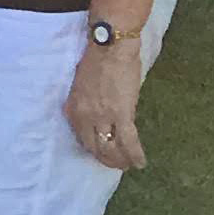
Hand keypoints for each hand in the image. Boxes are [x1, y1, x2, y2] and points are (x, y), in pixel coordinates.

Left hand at [65, 40, 147, 171]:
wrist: (110, 48)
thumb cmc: (96, 62)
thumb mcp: (79, 86)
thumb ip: (82, 104)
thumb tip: (89, 116)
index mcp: (73, 109)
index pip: (81, 138)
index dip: (92, 149)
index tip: (100, 153)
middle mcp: (84, 116)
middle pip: (94, 146)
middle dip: (105, 158)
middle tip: (115, 164)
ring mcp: (102, 116)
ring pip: (111, 147)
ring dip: (120, 160)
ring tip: (127, 166)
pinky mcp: (121, 113)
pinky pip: (128, 140)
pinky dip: (135, 154)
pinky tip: (140, 163)